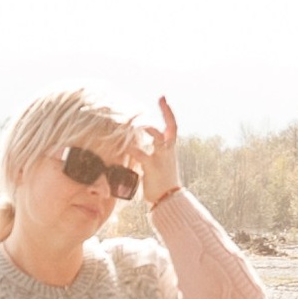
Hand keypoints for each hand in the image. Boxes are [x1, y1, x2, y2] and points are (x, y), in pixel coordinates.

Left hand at [130, 96, 181, 211]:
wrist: (168, 199)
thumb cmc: (162, 181)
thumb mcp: (160, 163)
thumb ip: (152, 151)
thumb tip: (138, 144)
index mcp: (170, 148)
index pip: (172, 126)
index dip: (168, 112)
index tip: (162, 98)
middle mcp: (168, 150)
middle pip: (172, 127)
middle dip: (168, 112)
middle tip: (162, 98)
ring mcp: (161, 158)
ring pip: (158, 138)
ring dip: (149, 128)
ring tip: (138, 122)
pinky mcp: (152, 167)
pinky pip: (142, 154)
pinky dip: (133, 149)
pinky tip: (125, 146)